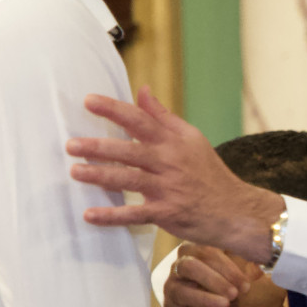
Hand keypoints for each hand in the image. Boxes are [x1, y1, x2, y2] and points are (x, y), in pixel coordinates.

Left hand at [68, 88, 285, 263]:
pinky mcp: (167, 213)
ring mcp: (168, 188)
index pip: (139, 120)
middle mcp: (169, 162)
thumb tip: (142, 90)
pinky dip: (112, 216)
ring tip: (75, 172)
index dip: (113, 109)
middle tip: (71, 145)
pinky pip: (135, 214)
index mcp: (173, 142)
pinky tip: (90, 215)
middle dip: (98, 147)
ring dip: (100, 176)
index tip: (88, 101)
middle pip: (129, 150)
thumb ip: (163, 116)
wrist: (236, 210)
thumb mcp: (191, 139)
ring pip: (129, 179)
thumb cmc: (209, 173)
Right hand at [162, 244, 259, 306]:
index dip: (237, 253)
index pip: (219, 240)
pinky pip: (183, 291)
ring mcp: (176, 271)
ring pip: (191, 266)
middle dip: (227, 269)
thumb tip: (263, 266)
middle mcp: (188, 254)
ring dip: (215, 280)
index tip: (254, 271)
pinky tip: (221, 305)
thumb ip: (249, 273)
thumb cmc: (221, 300)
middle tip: (244, 288)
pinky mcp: (170, 291)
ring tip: (232, 296)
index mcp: (206, 246)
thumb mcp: (239, 285)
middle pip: (205, 251)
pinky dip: (205, 298)